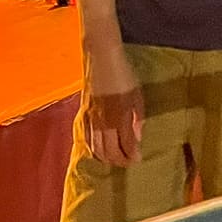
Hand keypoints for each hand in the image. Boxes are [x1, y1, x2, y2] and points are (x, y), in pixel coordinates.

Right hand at [83, 47, 144, 166]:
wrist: (101, 59)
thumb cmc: (124, 74)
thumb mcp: (137, 94)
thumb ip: (138, 118)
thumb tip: (137, 138)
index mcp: (120, 117)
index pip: (126, 145)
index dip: (132, 156)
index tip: (138, 159)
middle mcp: (104, 123)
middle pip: (110, 152)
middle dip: (120, 161)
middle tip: (128, 162)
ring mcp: (92, 120)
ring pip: (96, 149)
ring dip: (106, 158)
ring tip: (115, 160)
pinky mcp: (84, 115)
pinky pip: (86, 139)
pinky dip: (93, 149)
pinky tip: (98, 151)